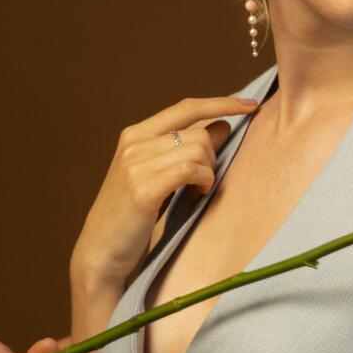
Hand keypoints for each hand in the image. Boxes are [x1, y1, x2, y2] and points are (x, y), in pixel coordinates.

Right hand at [70, 94, 258, 288]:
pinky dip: (203, 182)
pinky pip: (191, 170)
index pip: (187, 107)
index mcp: (135, 134)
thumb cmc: (133, 214)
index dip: (222, 103)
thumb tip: (223, 125)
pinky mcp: (143, 187)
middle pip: (199, 132)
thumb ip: (187, 149)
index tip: (250, 104)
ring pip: (199, 150)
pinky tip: (196, 196)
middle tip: (204, 182)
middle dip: (214, 157)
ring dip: (209, 173)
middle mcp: (134, 142)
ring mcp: (136, 163)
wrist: (101, 249)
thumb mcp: (159, 174)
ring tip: (196, 192)